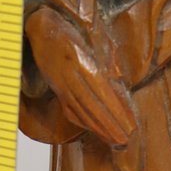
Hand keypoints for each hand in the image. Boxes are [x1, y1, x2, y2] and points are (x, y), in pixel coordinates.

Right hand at [26, 6, 137, 148]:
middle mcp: (69, 75)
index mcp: (80, 60)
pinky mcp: (56, 90)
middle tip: (125, 139)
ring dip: (99, 128)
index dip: (115, 110)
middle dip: (109, 125)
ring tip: (114, 139)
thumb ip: (107, 56)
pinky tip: (96, 130)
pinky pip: (70, 111)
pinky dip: (84, 122)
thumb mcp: (92, 37)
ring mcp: (61, 85)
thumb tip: (119, 77)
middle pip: (91, 105)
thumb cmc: (70, 32)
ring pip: (80, 111)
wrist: (41, 30)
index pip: (101, 91)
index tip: (129, 124)